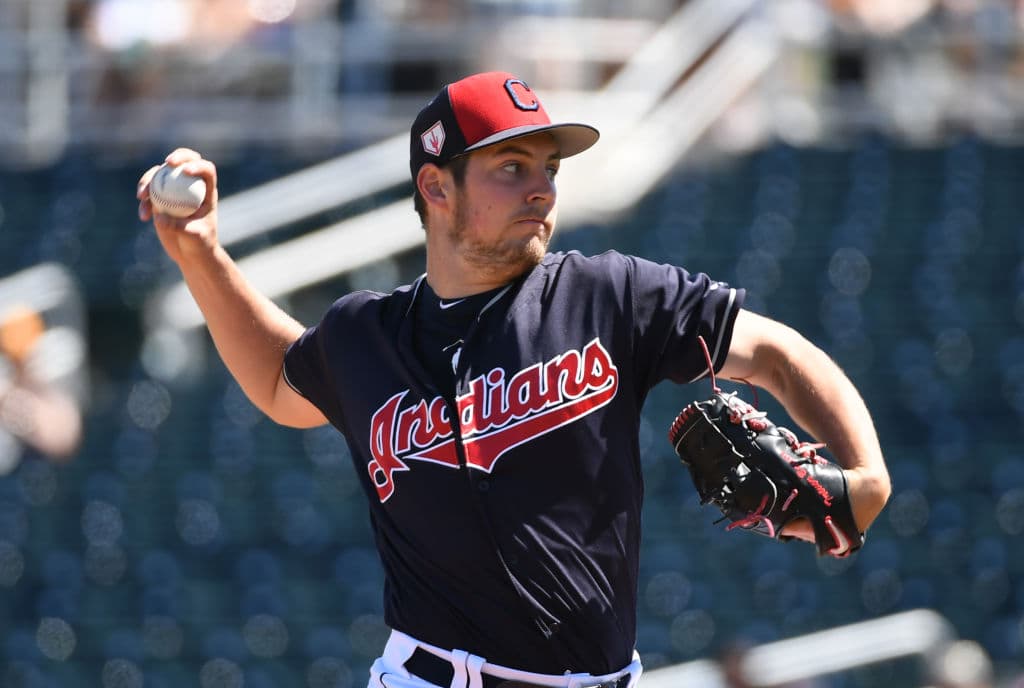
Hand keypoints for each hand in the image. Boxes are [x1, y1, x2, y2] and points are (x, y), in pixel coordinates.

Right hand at [137, 148, 218, 266]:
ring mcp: (174, 191)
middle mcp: (191, 186)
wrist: (190, 254)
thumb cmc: (200, 245)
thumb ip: (178, 226)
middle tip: (168, 163)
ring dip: (148, 180)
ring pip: (161, 174)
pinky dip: (143, 202)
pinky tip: (143, 216)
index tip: (185, 171)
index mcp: (207, 192)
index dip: (198, 165)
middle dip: (177, 157)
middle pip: (185, 162)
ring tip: (142, 196)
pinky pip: (148, 192)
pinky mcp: (160, 199)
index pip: (207, 171)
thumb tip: (160, 216)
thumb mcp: (194, 237)